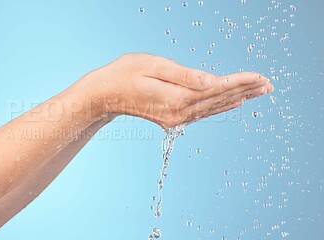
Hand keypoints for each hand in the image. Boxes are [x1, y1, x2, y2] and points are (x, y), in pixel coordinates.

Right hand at [87, 53, 272, 129]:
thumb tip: (212, 81)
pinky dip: (220, 106)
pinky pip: (203, 112)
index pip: (217, 89)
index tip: (260, 76)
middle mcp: (179, 112)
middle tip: (268, 85)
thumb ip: (184, 75)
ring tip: (257, 92)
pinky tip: (232, 102)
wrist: (107, 94)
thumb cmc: (126, 74)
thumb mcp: (154, 67)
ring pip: (214, 107)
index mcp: (177, 98)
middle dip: (245, 90)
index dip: (240, 81)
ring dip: (237, 98)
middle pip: (220, 100)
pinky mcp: (172, 117)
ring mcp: (176, 118)